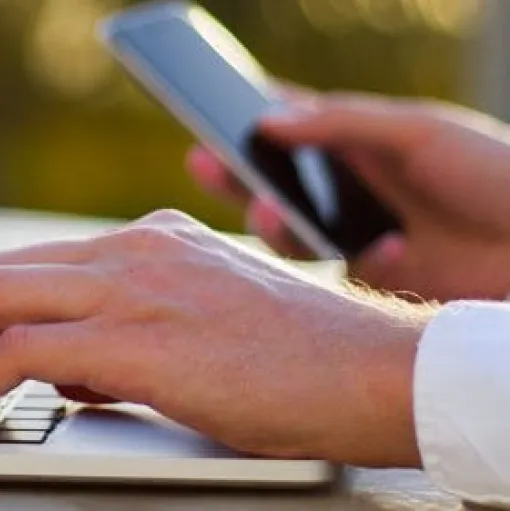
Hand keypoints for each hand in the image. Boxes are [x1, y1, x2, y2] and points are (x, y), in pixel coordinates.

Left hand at [0, 210, 429, 466]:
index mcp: (147, 243)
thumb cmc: (298, 360)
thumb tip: (66, 376)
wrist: (369, 370)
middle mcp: (132, 252)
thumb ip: (127, 337)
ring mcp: (133, 288)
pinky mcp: (137, 339)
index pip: (30, 264)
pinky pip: (20, 352)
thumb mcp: (201, 325)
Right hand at [188, 90, 509, 301]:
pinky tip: (391, 246)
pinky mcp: (370, 279)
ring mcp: (357, 233)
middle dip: (236, 171)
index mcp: (363, 140)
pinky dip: (350, 258)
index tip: (208, 104)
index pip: (295, 121)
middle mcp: (352, 186)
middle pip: (277, 177)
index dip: (250, 114)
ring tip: (267, 208)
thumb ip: (342, 123)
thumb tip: (267, 119)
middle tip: (200, 159)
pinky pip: (329, 272)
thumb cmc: (493, 174)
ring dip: (273, 219)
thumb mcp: (419, 133)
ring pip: (290, 228)